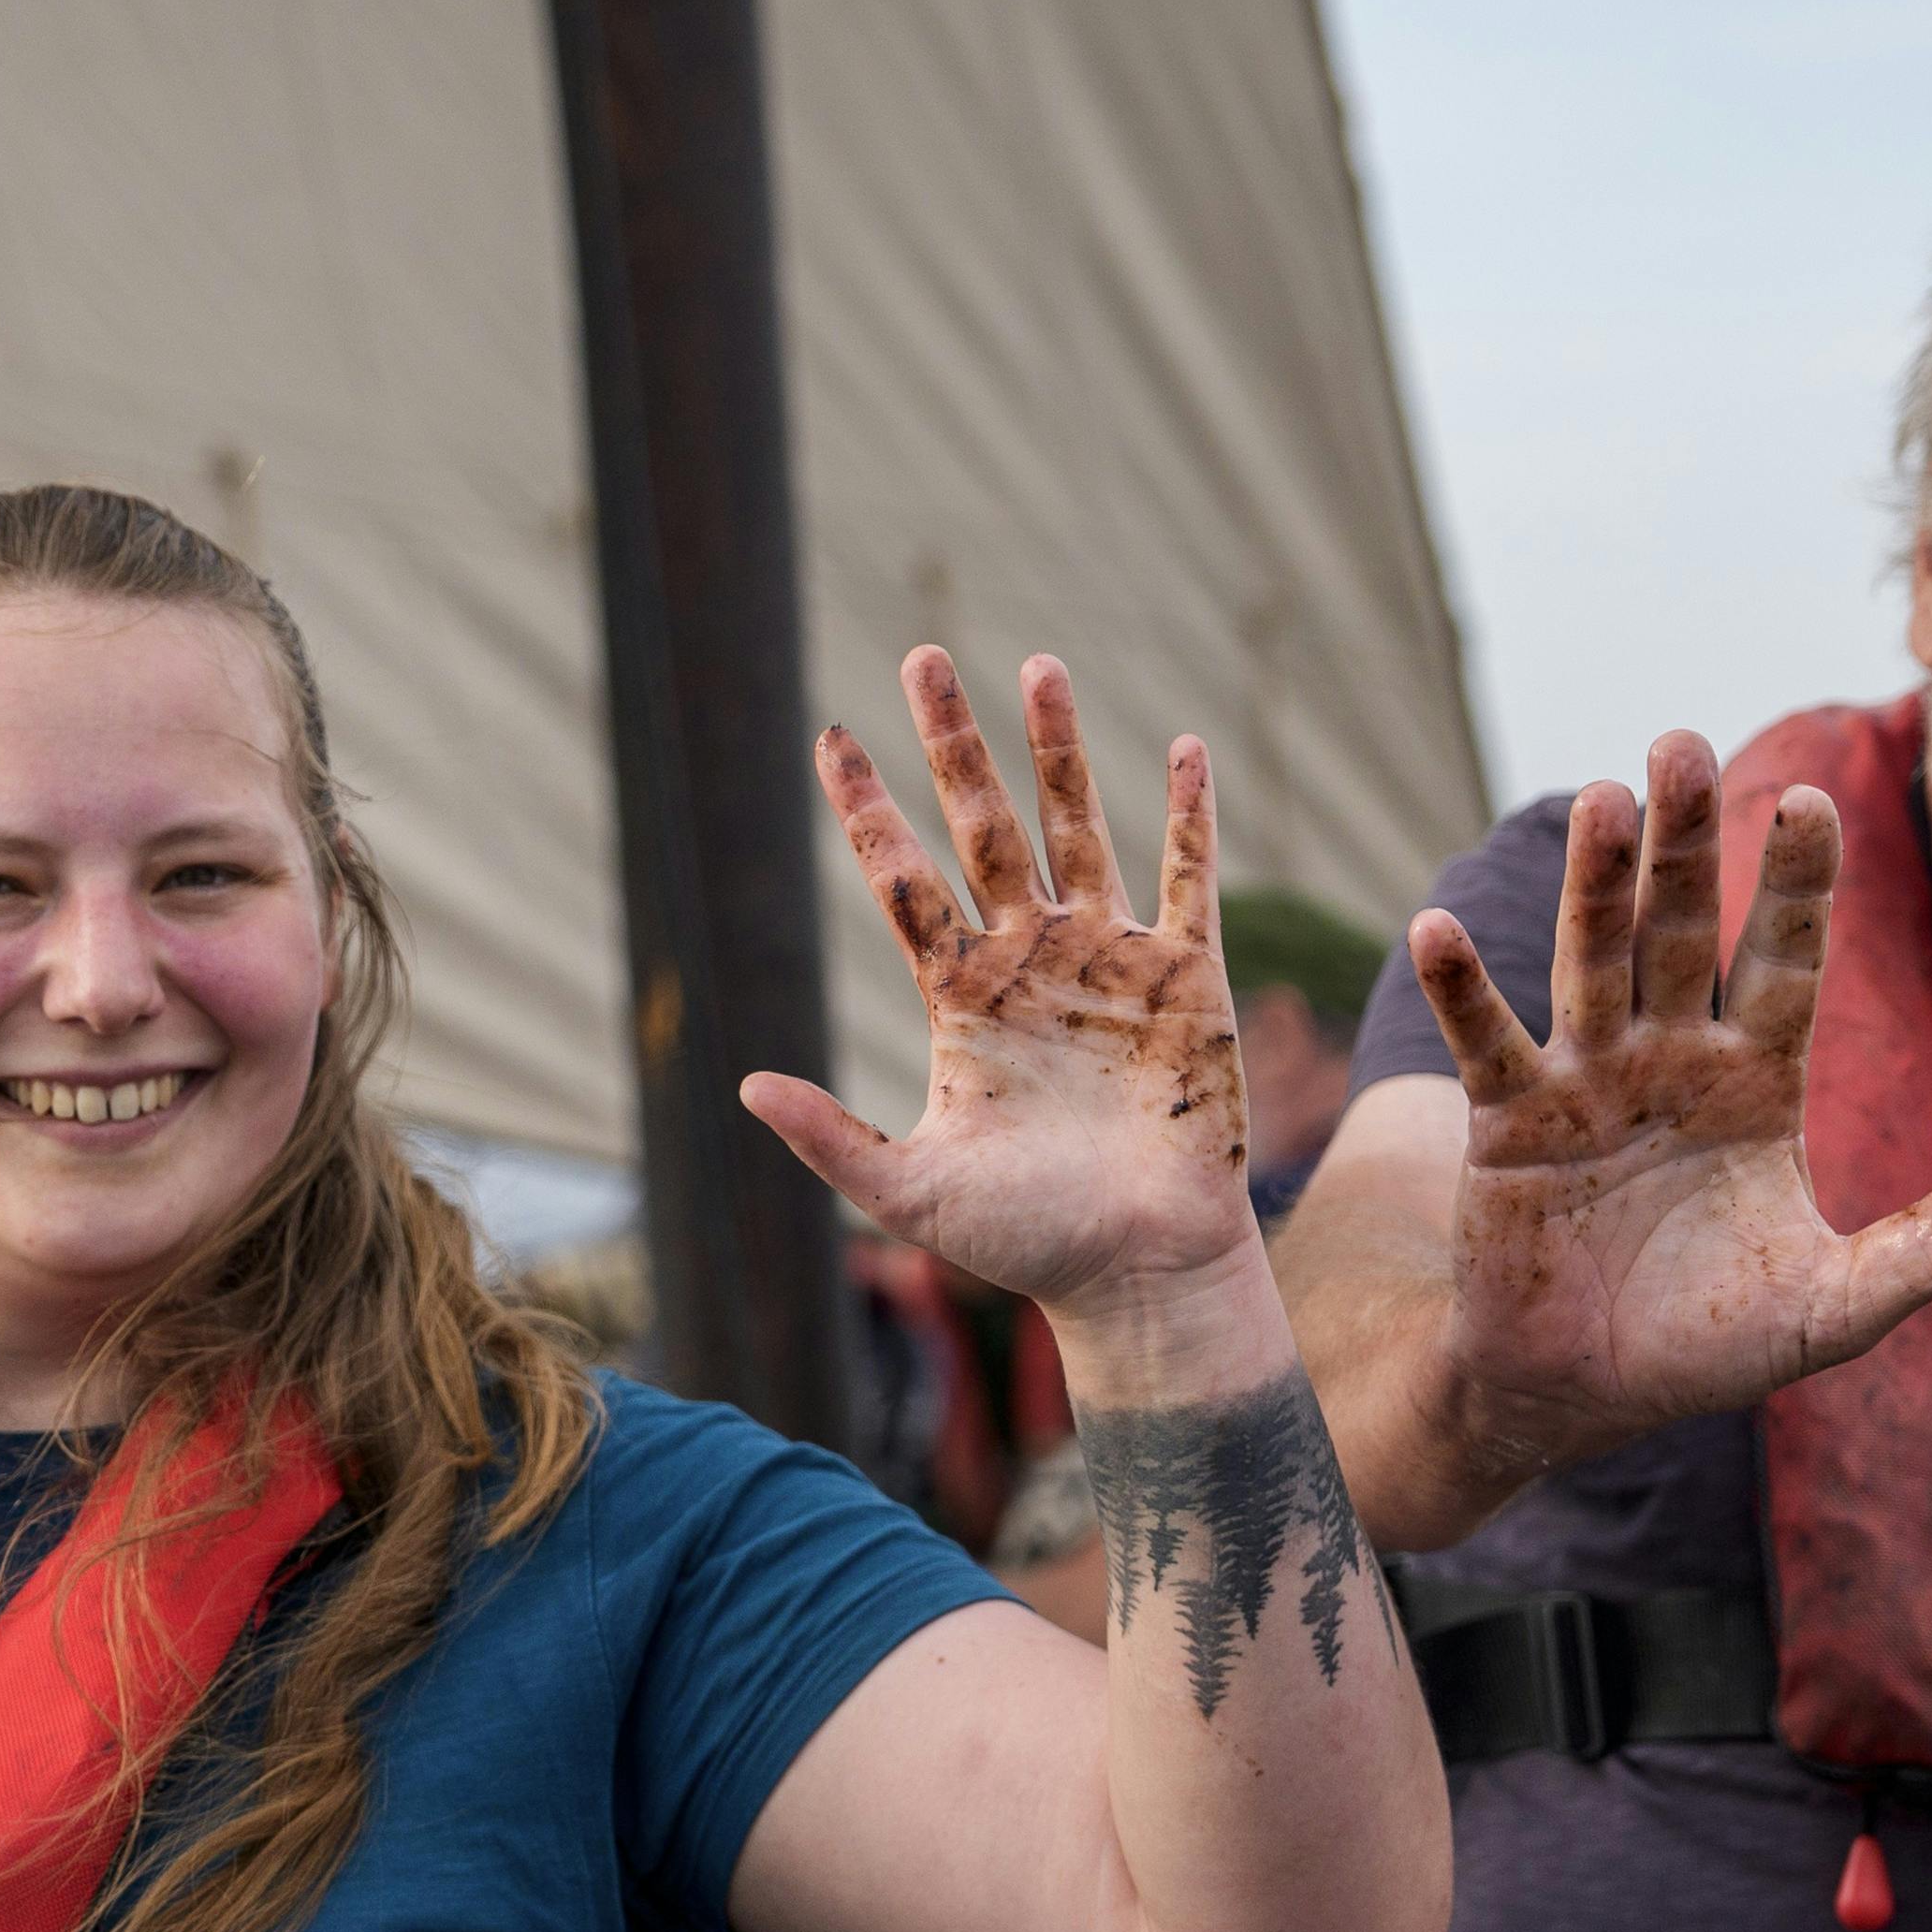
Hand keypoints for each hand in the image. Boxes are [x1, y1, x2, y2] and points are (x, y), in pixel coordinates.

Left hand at [741, 651, 1256, 1325]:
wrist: (1140, 1275)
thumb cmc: (1028, 1244)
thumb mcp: (909, 1191)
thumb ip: (829, 1139)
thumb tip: (743, 1085)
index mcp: (962, 997)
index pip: (903, 880)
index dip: (867, 809)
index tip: (831, 736)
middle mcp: (1030, 961)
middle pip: (983, 825)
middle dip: (954, 744)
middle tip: (923, 656)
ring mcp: (1110, 960)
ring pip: (1077, 828)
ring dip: (1058, 749)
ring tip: (1035, 664)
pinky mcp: (1188, 979)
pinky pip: (1187, 879)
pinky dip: (1188, 816)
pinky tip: (1182, 748)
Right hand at [1411, 734, 1931, 1467]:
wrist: (1587, 1392)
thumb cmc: (1710, 1340)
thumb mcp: (1836, 1306)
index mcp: (1757, 1081)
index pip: (1785, 962)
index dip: (1796, 885)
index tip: (1815, 799)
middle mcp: (1672, 1056)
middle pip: (1681, 930)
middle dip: (1685, 843)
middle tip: (1681, 743)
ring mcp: (1588, 1080)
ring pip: (1593, 959)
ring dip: (1595, 882)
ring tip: (1602, 796)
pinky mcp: (1510, 1123)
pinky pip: (1487, 1044)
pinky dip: (1460, 989)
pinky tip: (1435, 928)